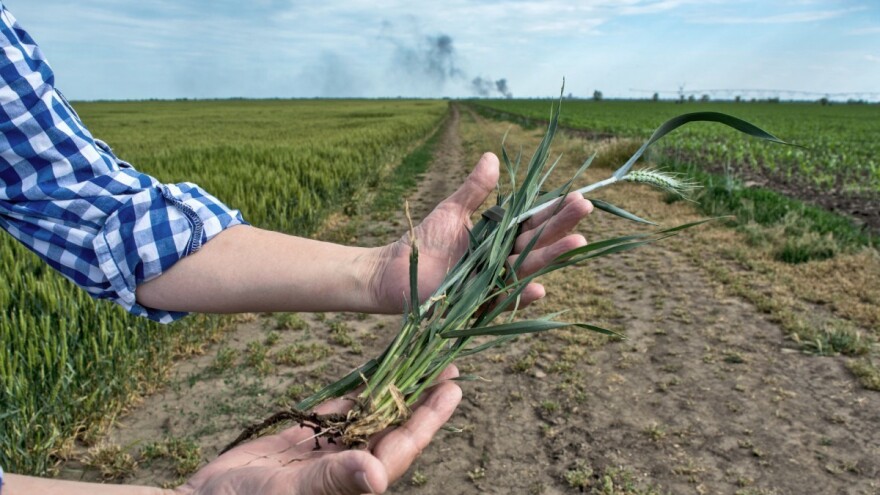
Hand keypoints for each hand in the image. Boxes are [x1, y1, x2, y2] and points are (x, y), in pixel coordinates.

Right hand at [174, 367, 461, 494]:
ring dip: (393, 393)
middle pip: (394, 427)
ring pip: (369, 418)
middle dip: (420, 399)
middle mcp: (348, 467)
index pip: (402, 445)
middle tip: (447, 367)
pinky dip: (355, 394)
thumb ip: (334, 480)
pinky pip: (338, 414)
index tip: (452, 388)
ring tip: (418, 364)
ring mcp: (327, 454)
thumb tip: (378, 474)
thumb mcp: (290, 491)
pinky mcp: (305, 444)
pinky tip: (372, 375)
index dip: (429, 417)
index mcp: (355, 482)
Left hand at [369, 152, 592, 312]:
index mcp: (499, 238)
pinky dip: (522, 295)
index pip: (533, 222)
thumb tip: (492, 156)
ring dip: (553, 257)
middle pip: (538, 243)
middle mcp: (502, 260)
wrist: (393, 270)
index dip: (554, 210)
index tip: (578, 196)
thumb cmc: (423, 241)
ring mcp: (493, 282)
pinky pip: (504, 300)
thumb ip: (474, 189)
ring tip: (578, 241)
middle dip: (562, 226)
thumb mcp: (452, 210)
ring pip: (528, 269)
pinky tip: (540, 286)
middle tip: (586, 208)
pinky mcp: (479, 304)